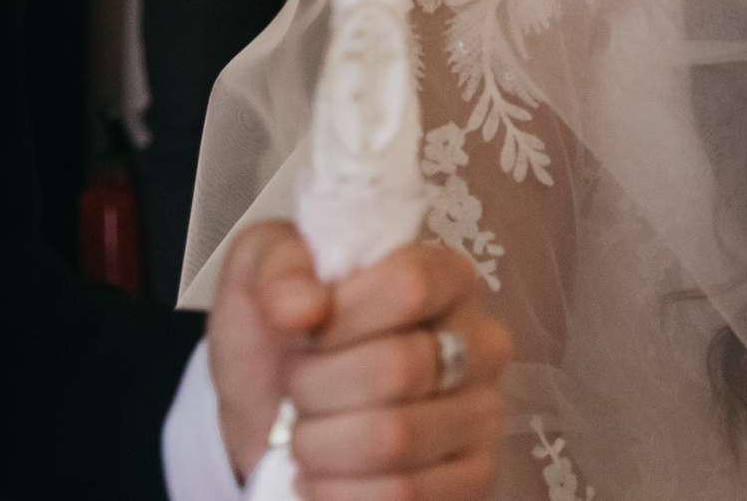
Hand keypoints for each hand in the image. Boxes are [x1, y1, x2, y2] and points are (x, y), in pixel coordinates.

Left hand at [209, 222, 513, 498]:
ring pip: (394, 440)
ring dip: (321, 448)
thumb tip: (300, 306)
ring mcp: (483, 413)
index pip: (409, 287)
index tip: (306, 331)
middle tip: (298, 392)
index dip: (339, 320)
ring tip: (308, 437)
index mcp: (445, 277)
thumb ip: (279, 269)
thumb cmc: (284, 340)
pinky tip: (324, 478)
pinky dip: (339, 494)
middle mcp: (480, 342)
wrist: (279, 415)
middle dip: (315, 391)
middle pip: (396, 370)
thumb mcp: (263, 277)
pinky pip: (403, 495)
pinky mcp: (474, 476)